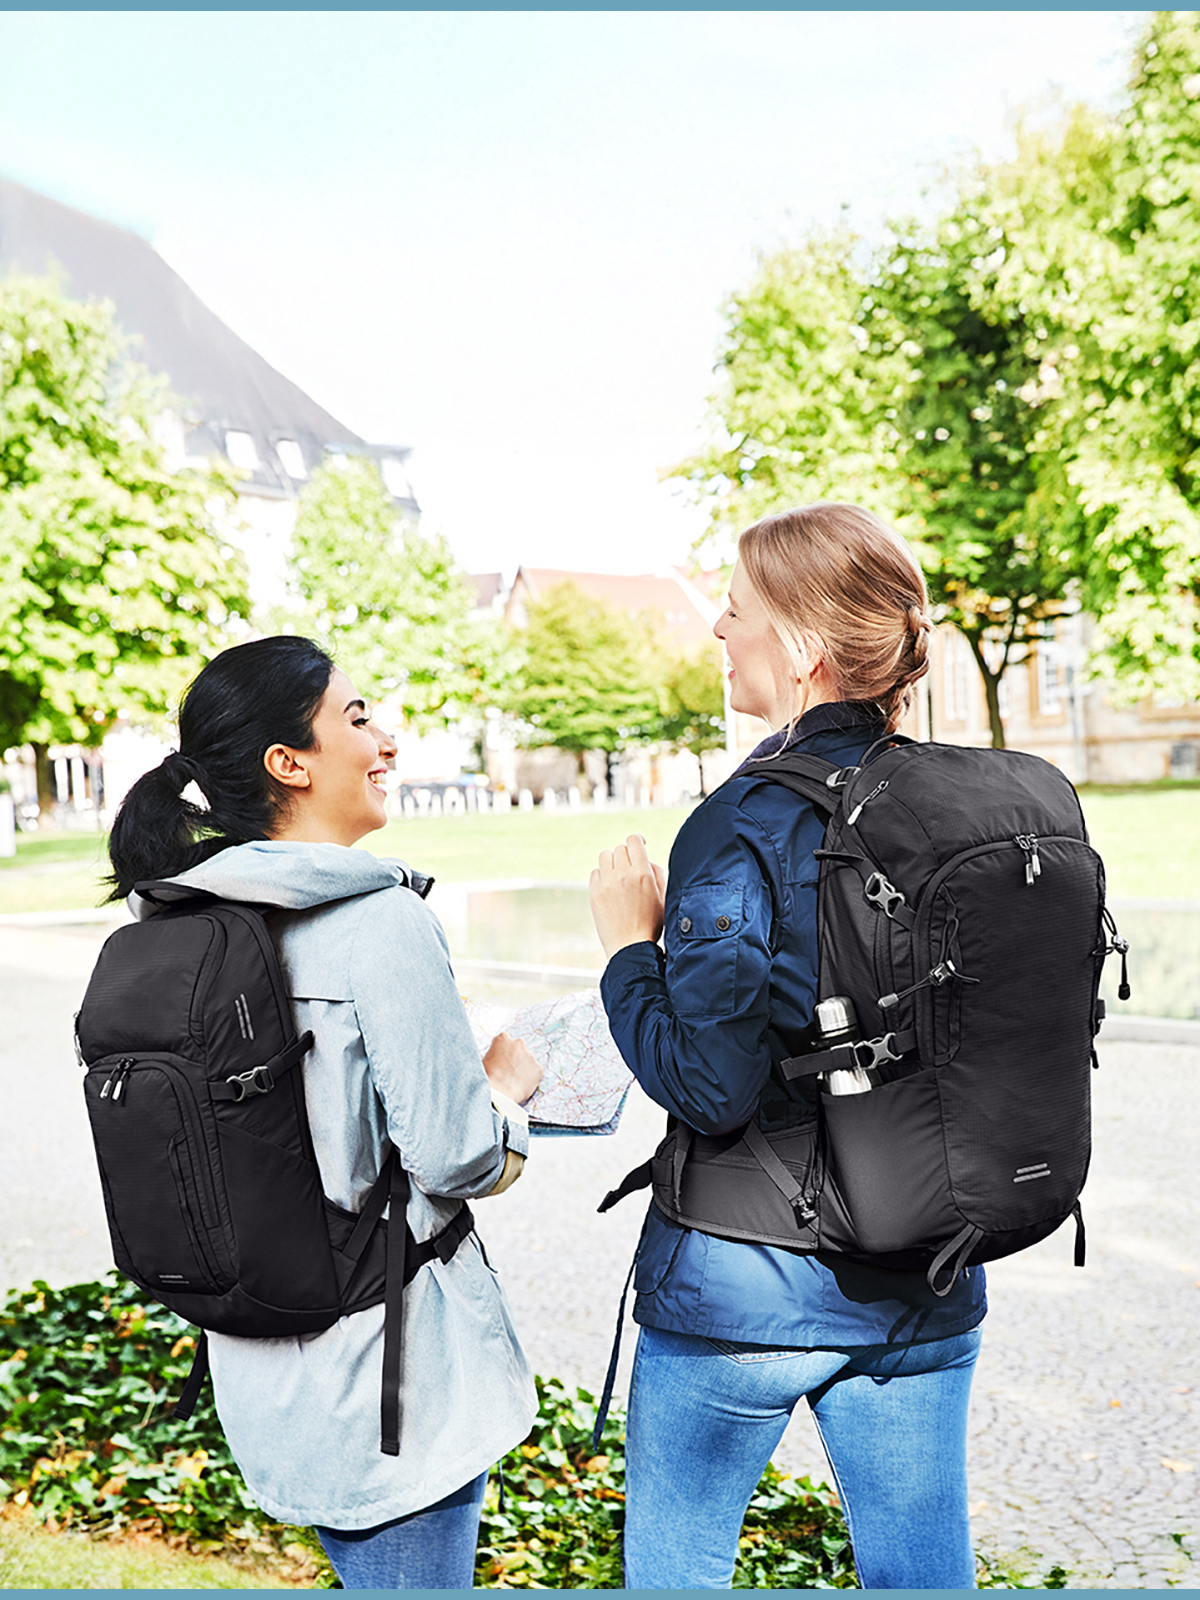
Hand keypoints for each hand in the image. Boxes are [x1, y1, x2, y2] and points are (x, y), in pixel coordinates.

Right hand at [483, 1032, 541, 1103]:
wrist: (499, 1092)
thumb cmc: (488, 1077)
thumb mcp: (484, 1059)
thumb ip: (494, 1054)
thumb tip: (496, 1057)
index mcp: (503, 1038)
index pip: (505, 1041)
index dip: (503, 1053)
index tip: (502, 1061)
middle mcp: (519, 1043)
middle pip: (518, 1048)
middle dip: (515, 1057)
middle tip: (509, 1071)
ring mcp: (530, 1055)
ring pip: (528, 1060)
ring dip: (523, 1067)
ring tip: (514, 1080)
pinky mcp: (538, 1067)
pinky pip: (535, 1072)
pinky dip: (531, 1077)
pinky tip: (521, 1084)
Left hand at [589, 833, 667, 961]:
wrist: (630, 947)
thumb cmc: (651, 924)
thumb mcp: (663, 897)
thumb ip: (657, 872)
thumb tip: (646, 858)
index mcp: (642, 873)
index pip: (634, 840)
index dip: (637, 841)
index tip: (639, 846)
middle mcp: (622, 874)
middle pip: (620, 848)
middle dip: (627, 856)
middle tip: (631, 869)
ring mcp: (606, 883)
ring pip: (605, 856)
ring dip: (613, 862)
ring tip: (619, 876)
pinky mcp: (594, 892)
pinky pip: (595, 872)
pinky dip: (602, 876)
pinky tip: (610, 888)